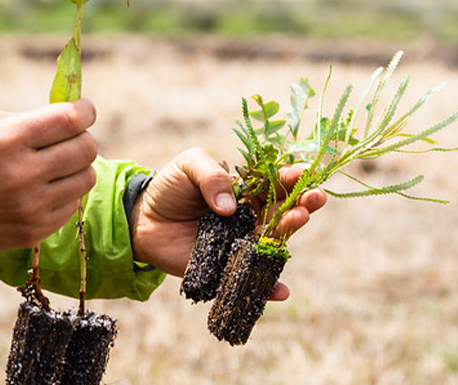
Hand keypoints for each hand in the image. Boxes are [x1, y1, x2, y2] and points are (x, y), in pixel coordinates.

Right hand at [0, 100, 97, 254]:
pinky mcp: (36, 230)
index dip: (85, 111)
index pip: (70, 120)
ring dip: (77, 168)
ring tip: (57, 167)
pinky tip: (44, 190)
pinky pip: (73, 205)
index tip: (85, 111)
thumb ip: (31, 119)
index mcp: (9, 140)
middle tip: (69, 140)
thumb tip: (75, 116)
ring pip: (86, 178)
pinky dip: (65, 194)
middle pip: (86, 149)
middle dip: (82, 139)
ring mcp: (31, 206)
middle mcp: (23, 173)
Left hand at [129, 148, 326, 300]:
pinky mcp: (227, 267)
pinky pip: (250, 278)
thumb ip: (211, 176)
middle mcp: (251, 216)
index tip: (305, 172)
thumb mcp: (189, 165)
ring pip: (273, 242)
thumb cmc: (171, 187)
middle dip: (302, 203)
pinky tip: (280, 291)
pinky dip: (268, 288)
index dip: (293, 177)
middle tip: (314, 198)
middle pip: (284, 211)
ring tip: (298, 220)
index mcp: (247, 189)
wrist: (142, 219)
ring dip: (289, 233)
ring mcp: (242, 242)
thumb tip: (229, 206)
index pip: (276, 181)